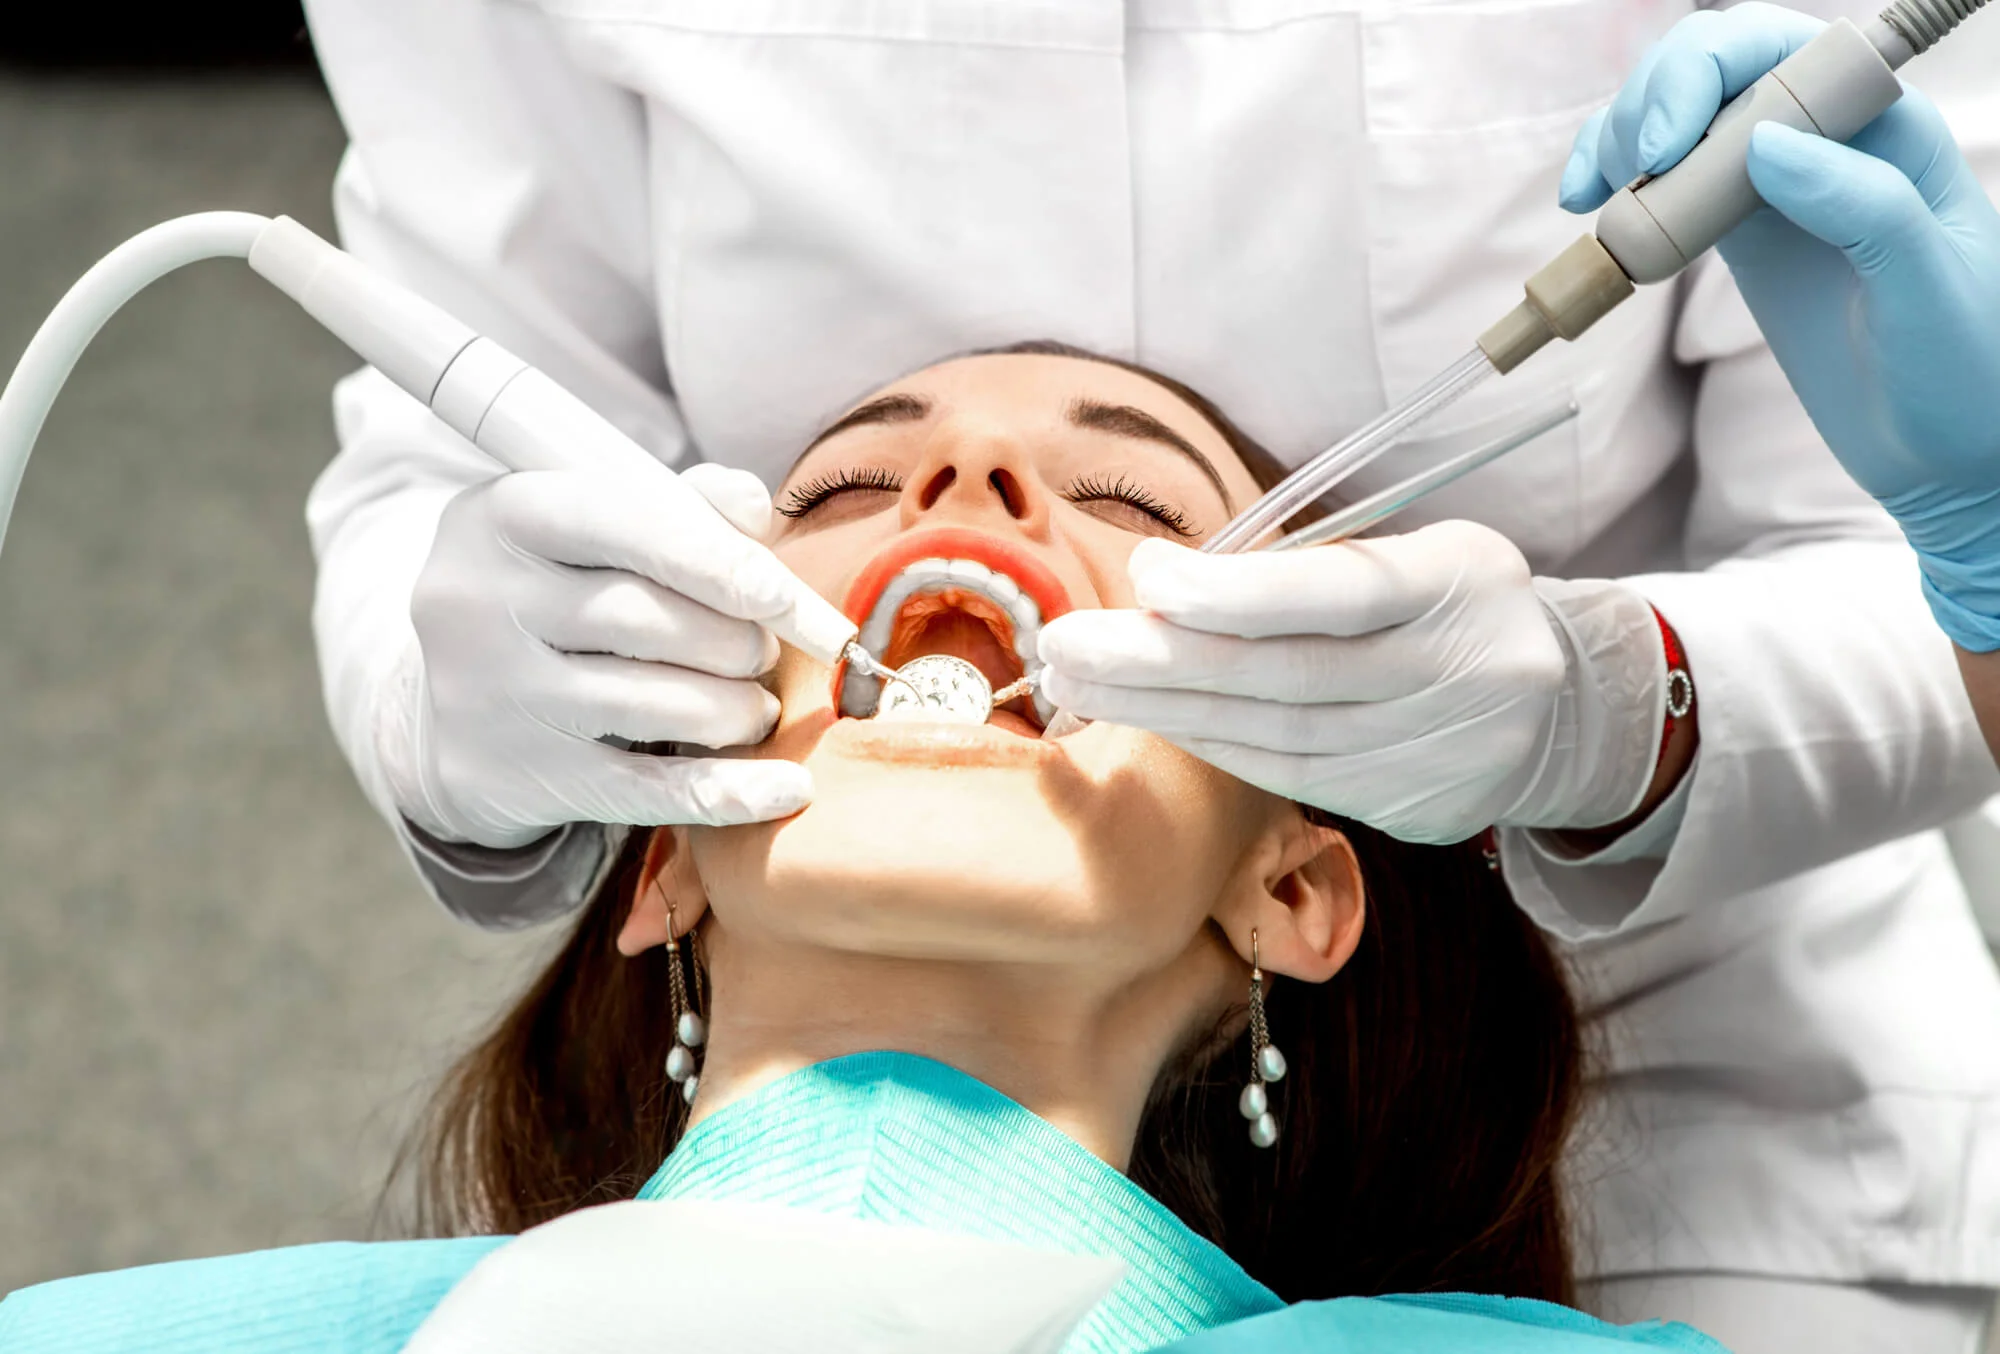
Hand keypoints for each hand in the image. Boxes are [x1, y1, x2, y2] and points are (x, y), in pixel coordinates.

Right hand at [388, 462, 812, 847]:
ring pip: (650, 705)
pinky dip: (728, 792)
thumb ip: (680, 505)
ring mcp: (494, 695)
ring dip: (733, 709)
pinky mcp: (520, 776)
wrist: (449, 709)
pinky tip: (785, 788)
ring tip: (755, 709)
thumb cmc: (555, 596)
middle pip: (644, 619)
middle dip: (733, 640)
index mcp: (504, 514)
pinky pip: (645, 791)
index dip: (723, 563)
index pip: (631, 525)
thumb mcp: (591, 531)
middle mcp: (481, 601)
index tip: (786, 599)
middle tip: (764, 653)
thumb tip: (751, 506)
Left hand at [1036, 524, 1659, 843]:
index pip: (1342, 591)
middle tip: (1067, 647)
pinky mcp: (1414, 808)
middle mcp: (1462, 671)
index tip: (1148, 575)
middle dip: (1165, 663)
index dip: (1239, 592)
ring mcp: (1443, 752)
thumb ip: (1306, 570)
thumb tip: (1165, 587)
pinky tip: (1148, 722)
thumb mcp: (1411, 552)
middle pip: (1293, 676)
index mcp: (1462, 579)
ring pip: (1281, 739)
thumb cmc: (1448, 603)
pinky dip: (1213, 745)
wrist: (1558, 704)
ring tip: (1078, 686)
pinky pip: (1292, 777)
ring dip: (1166, 713)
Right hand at [1560, 3, 1999, 648]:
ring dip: (1619, 139)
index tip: (1668, 147)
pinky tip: (1589, 212)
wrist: (1948, 454)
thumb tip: (1766, 143)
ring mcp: (1776, 188)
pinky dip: (1617, 188)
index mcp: (1887, 130)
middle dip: (1654, 100)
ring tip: (1591, 199)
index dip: (1710, 74)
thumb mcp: (1928, 289)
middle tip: (1622, 175)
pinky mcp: (1740, 237)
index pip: (1786, 52)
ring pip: (1682, 120)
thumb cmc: (1966, 374)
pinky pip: (1668, 185)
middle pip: (1719, 70)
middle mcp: (1827, 141)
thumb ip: (1864, 206)